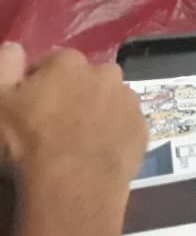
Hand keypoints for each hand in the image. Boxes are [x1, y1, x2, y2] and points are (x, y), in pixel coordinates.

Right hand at [0, 48, 145, 193]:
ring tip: (74, 143)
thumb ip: (3, 66)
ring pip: (107, 101)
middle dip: (70, 96)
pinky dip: (112, 135)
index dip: (35, 86)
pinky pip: (123, 127)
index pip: (49, 66)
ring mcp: (129, 102)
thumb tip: (14, 48)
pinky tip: (95, 154)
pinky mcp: (142, 129)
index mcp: (69, 62)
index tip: (27, 108)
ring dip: (94, 114)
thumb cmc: (25, 143)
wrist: (72, 186)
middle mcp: (106, 73)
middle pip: (83, 81)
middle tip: (52, 127)